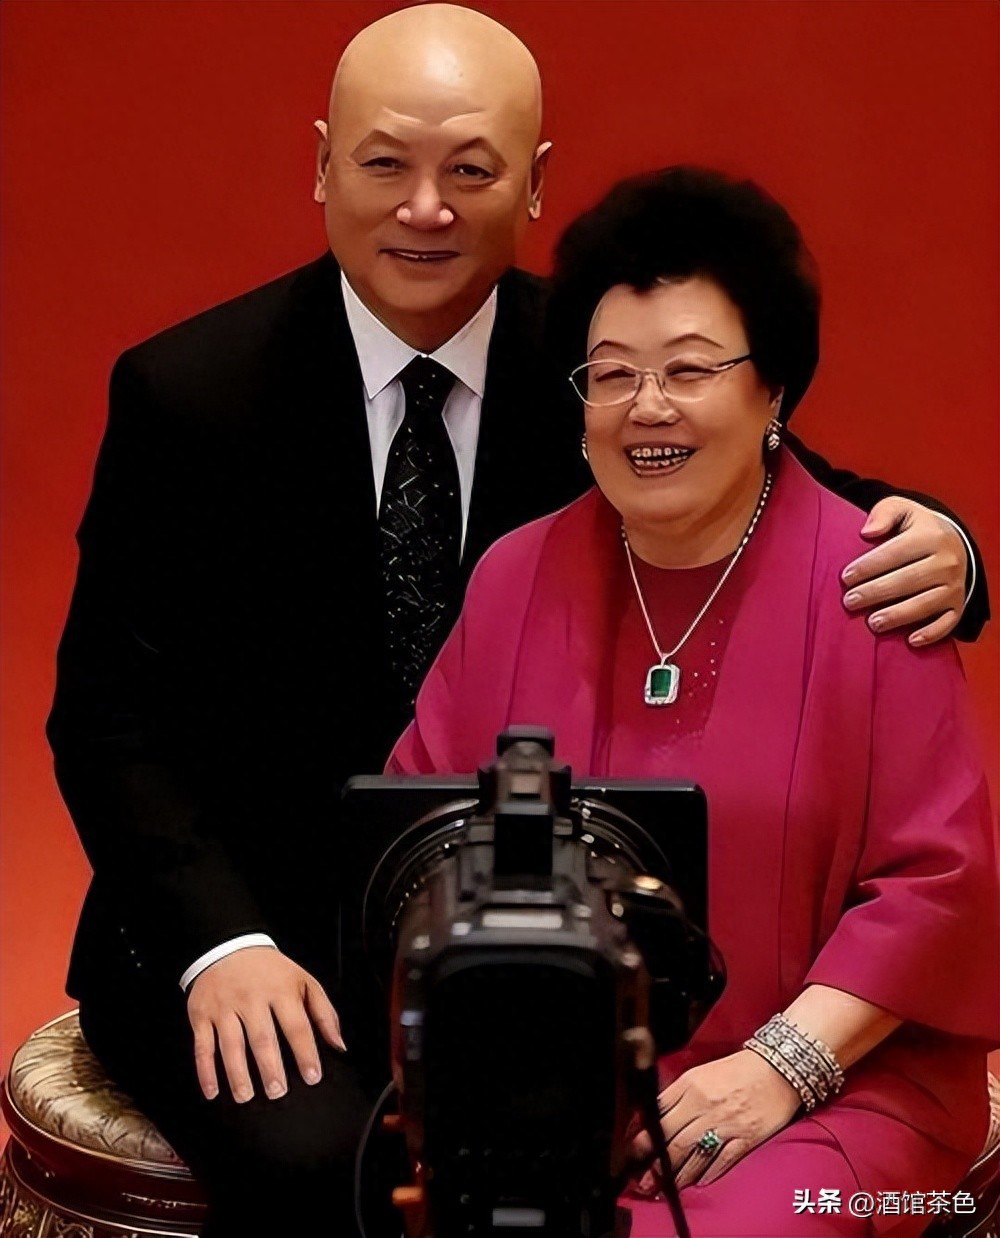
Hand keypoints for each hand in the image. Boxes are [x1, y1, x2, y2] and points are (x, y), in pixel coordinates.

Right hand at [187, 946, 345, 1102]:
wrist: (228, 945)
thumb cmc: (270, 971)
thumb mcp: (302, 980)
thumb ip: (323, 1012)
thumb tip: (338, 1045)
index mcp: (280, 990)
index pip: (296, 1025)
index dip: (306, 1053)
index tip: (312, 1076)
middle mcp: (252, 998)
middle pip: (262, 1038)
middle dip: (270, 1069)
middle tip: (278, 1092)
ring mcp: (225, 1007)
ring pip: (231, 1045)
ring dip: (238, 1074)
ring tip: (246, 1095)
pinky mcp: (202, 1014)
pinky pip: (202, 1046)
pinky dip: (205, 1072)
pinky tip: (213, 1091)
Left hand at [630, 1050, 799, 1191]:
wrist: (777, 1067)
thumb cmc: (737, 1069)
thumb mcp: (700, 1073)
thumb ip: (679, 1094)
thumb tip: (656, 1117)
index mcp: (690, 1085)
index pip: (658, 1115)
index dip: (644, 1138)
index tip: (634, 1152)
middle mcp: (704, 1105)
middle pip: (673, 1141)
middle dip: (655, 1165)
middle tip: (644, 1180)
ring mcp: (726, 1123)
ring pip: (694, 1155)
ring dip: (677, 1175)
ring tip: (665, 1188)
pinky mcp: (747, 1137)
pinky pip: (722, 1160)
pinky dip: (708, 1174)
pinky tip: (699, 1183)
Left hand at [841, 498, 967, 644]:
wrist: (954, 543)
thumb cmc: (917, 529)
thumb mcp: (902, 510)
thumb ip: (883, 513)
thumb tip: (866, 532)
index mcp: (931, 536)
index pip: (895, 553)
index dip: (868, 566)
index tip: (845, 578)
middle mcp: (947, 562)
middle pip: (908, 580)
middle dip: (876, 592)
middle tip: (850, 602)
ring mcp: (955, 585)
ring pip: (925, 604)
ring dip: (898, 616)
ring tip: (872, 623)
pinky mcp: (958, 605)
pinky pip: (947, 622)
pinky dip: (931, 633)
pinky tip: (911, 640)